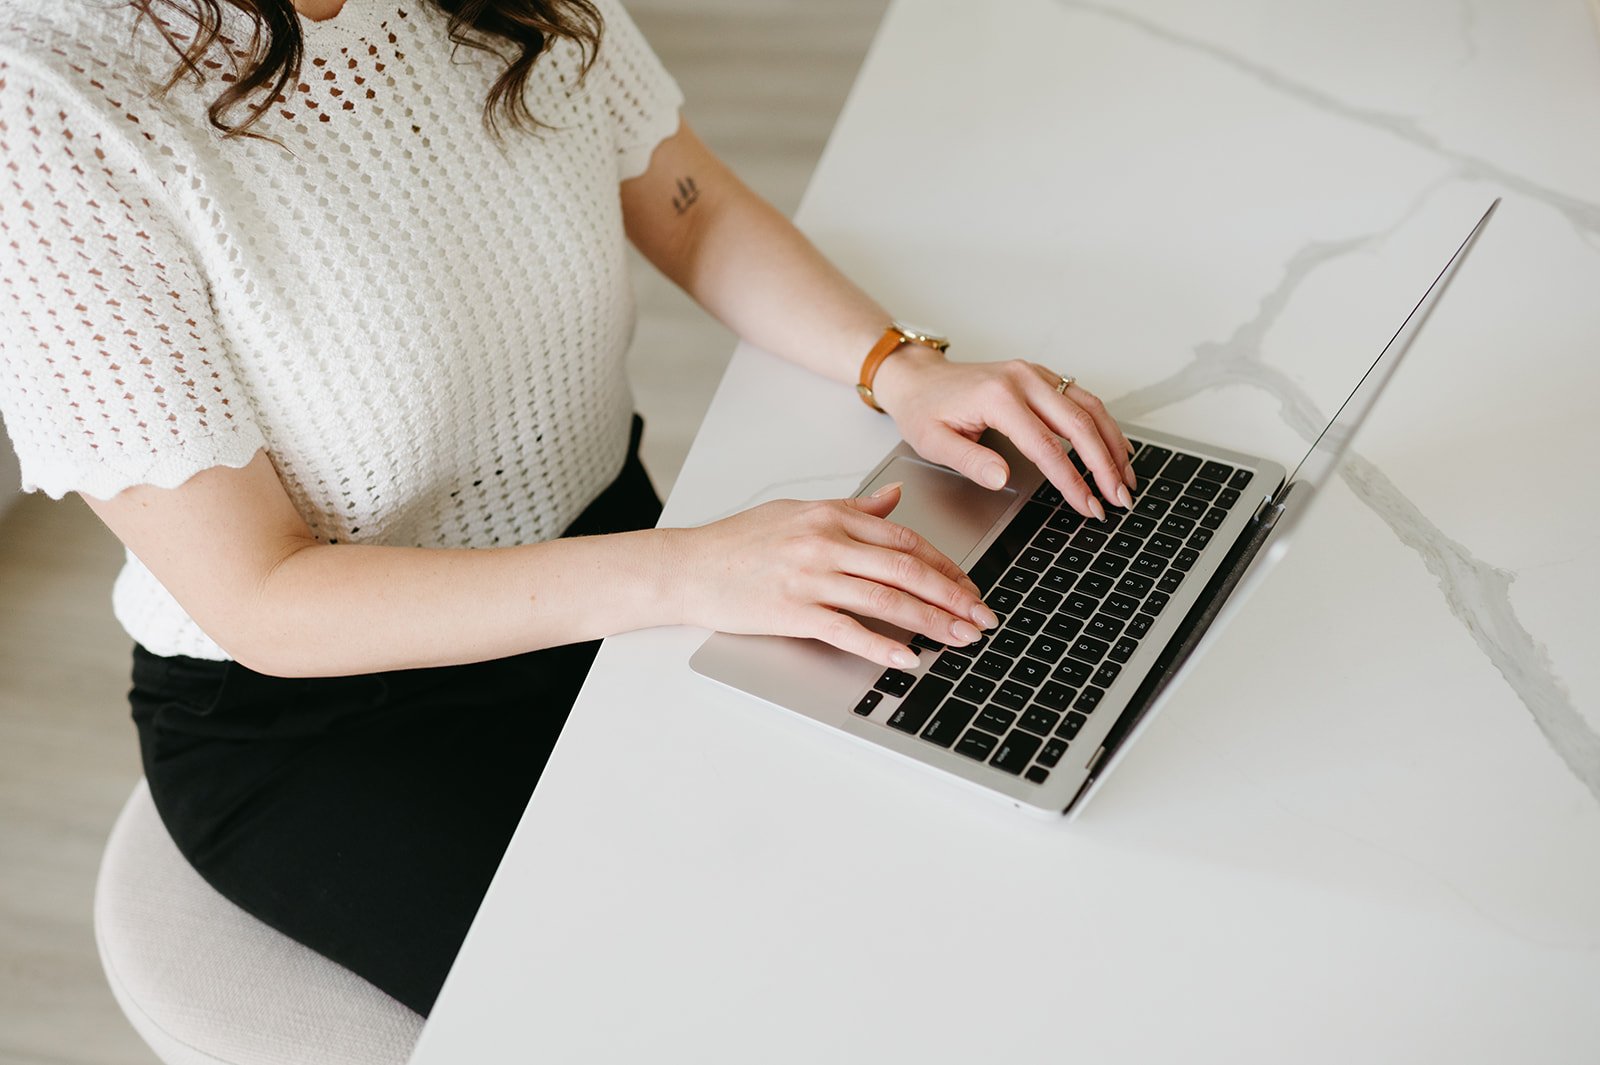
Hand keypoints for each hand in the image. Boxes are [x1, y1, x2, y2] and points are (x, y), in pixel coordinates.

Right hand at [670, 484, 999, 667]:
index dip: (946, 565)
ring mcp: (810, 577)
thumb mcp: (799, 511)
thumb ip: (852, 508)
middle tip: (982, 616)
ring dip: (932, 621)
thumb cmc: (739, 541)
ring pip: (886, 598)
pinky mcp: (793, 612)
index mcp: (832, 515)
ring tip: (960, 638)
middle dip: (953, 595)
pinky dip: (883, 646)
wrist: (689, 567)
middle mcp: (826, 542)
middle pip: (907, 568)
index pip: (905, 539)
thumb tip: (895, 498)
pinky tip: (908, 657)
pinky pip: (848, 630)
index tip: (970, 586)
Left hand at [871, 345, 1136, 519]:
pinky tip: (1115, 446)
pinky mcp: (1040, 377)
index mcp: (998, 398)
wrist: (919, 378)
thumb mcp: (934, 442)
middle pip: (1079, 424)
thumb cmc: (925, 410)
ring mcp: (1035, 375)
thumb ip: (970, 461)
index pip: (1046, 447)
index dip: (1072, 480)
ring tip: (1126, 477)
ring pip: (1088, 407)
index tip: (1089, 505)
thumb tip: (1004, 478)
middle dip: (1105, 465)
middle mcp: (1023, 380)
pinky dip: (1103, 424)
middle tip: (1120, 497)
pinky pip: (1081, 398)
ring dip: (1112, 443)